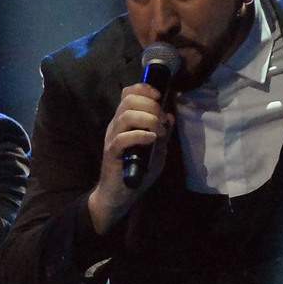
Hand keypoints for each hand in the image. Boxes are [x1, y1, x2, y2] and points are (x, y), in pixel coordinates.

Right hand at [87, 82, 172, 234]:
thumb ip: (162, 134)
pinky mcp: (112, 153)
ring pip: (126, 116)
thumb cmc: (137, 172)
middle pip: (128, 100)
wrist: (119, 195)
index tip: (159, 96)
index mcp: (125, 121)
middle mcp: (116, 125)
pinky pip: (123, 138)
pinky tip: (152, 140)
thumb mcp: (156, 151)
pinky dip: (140, 135)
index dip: (143, 88)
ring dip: (148, 119)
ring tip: (159, 132)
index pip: (128, 93)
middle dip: (150, 105)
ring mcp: (112, 138)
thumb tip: (170, 116)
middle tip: (162, 120)